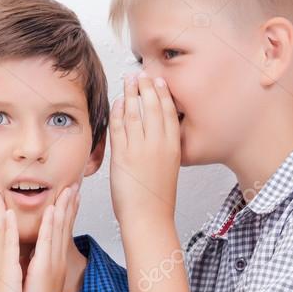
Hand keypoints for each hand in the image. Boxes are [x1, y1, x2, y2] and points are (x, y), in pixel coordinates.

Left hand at [20, 186, 78, 291]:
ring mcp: (52, 263)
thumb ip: (38, 267)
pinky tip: (53, 209)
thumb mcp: (37, 283)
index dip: (67, 213)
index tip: (71, 196)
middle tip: (76, 185)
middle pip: (65, 227)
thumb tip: (34, 258)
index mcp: (54, 263)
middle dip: (70, 204)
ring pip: (60, 230)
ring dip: (64, 208)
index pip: (62, 232)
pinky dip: (51, 224)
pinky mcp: (43, 268)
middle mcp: (57, 260)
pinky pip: (48, 241)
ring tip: (69, 189)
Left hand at [108, 72, 180, 225]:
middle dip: (147, 86)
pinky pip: (120, 126)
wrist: (148, 218)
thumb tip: (157, 134)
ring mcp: (141, 149)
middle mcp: (159, 144)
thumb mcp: (168, 168)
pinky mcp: (123, 155)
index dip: (163, 93)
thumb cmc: (157, 199)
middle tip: (141, 73)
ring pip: (136, 112)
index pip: (169, 112)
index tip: (158, 81)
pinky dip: (119, 110)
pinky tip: (118, 101)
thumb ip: (164, 149)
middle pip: (153, 106)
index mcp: (173, 147)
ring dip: (132, 93)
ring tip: (128, 80)